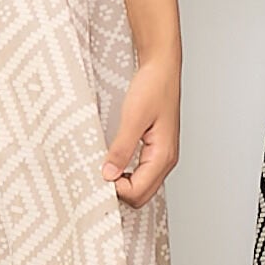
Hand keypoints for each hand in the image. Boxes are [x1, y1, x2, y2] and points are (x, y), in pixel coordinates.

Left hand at [101, 55, 180, 208]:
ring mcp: (163, 156)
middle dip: (120, 191)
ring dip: (123, 184)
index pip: (138, 191)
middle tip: (99, 174)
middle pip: (142, 196)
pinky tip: (114, 164)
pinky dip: (127, 175)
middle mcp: (166, 160)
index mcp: (163, 155)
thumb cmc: (153, 87)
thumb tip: (108, 174)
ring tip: (104, 169)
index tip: (98, 175)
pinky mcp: (156, 150)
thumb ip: (121, 148)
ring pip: (142, 187)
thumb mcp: (133, 117)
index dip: (115, 189)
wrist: (162, 68)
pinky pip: (142, 174)